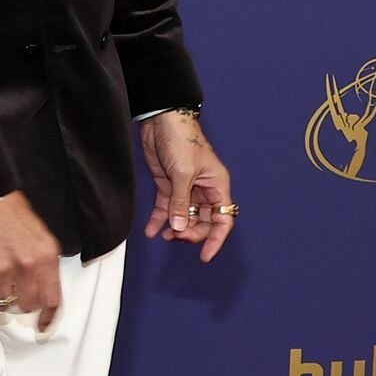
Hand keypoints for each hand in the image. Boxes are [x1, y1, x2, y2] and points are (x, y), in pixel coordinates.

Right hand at [0, 191, 62, 329]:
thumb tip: (39, 287)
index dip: (48, 317)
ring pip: (2, 303)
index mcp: (46, 255)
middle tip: (11, 291)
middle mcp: (27, 266)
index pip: (52, 299)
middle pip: (27, 305)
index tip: (43, 326)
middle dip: (19, 301)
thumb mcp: (39, 233)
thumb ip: (43, 262)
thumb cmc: (6, 208)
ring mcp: (2, 269)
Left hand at [140, 111, 233, 262]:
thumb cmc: (182, 139)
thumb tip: (180, 226)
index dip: (216, 240)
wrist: (162, 120)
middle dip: (191, 233)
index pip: (223, 220)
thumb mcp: (183, 173)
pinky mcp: (169, 185)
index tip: (206, 255)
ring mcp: (186, 188)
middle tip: (176, 237)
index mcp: (217, 186)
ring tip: (164, 236)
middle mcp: (204, 190)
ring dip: (175, 228)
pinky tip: (152, 231)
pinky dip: (160, 219)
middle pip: (203, 221)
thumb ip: (181, 201)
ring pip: (185, 217)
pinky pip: (166, 208)